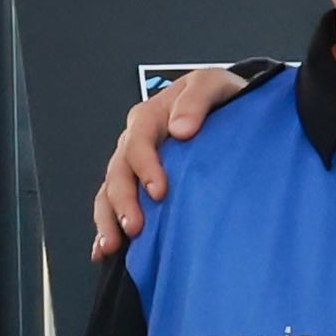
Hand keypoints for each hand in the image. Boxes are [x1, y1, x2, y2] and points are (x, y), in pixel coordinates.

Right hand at [87, 65, 262, 261]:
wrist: (231, 109)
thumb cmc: (220, 97)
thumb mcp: (214, 84)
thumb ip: (197, 99)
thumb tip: (180, 128)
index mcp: (151, 116)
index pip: (139, 142)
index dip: (145, 166)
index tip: (159, 191)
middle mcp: (136, 142)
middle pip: (119, 172)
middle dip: (123, 201)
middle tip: (134, 227)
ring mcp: (135, 167)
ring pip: (109, 192)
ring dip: (109, 220)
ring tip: (112, 246)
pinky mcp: (140, 187)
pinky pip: (114, 207)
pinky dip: (107, 228)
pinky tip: (104, 251)